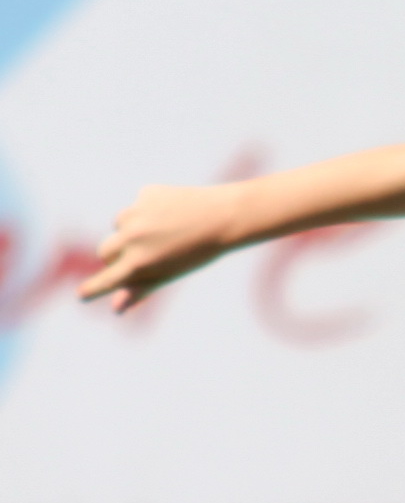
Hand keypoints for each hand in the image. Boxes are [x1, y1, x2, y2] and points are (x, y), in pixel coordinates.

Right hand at [80, 182, 249, 312]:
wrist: (224, 217)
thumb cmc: (197, 252)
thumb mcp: (170, 273)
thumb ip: (141, 289)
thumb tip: (115, 308)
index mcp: (140, 263)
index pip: (108, 278)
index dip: (93, 288)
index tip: (81, 295)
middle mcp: (133, 238)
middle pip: (104, 251)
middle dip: (115, 255)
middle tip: (141, 255)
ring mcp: (136, 214)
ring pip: (118, 224)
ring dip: (131, 230)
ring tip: (164, 231)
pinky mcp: (144, 194)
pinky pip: (136, 205)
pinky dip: (148, 209)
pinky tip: (171, 212)